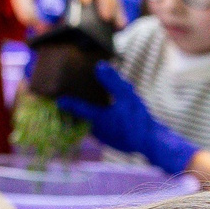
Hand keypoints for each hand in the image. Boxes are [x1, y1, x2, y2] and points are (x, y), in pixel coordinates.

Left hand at [54, 62, 197, 175]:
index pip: (78, 109)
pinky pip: (99, 131)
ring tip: (82, 108)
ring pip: (89, 126)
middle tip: (68, 101)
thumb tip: (99, 66)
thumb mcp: (128, 97)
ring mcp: (104, 138)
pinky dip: (96, 124)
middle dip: (74, 111)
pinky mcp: (111, 142)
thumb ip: (113, 82)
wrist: (152, 142)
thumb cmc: (139, 119)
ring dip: (84, 118)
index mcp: (98, 118)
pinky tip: (101, 118)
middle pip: (80, 119)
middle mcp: (97, 130)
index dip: (68, 103)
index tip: (57, 99)